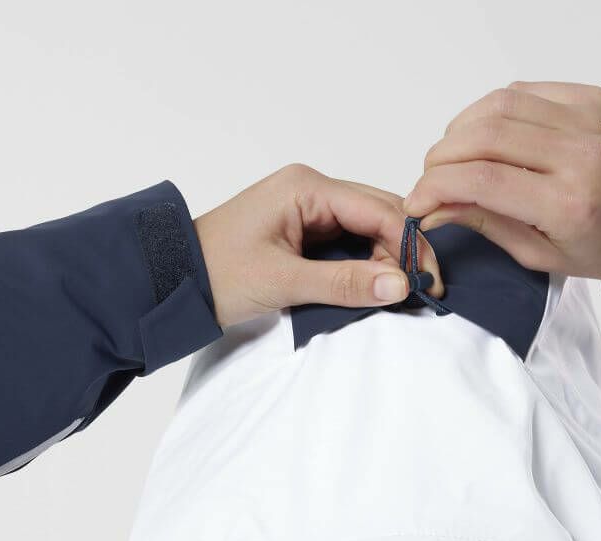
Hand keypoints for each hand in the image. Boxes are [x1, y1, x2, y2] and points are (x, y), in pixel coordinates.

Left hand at [194, 164, 442, 326]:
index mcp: (306, 187)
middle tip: (423, 290)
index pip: (378, 209)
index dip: (409, 245)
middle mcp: (312, 190)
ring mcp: (309, 209)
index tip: (428, 281)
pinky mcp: (305, 231)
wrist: (172, 283)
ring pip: (368, 228)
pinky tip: (378, 286)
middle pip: (379, 213)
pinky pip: (351, 242)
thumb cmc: (216, 274)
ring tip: (401, 294)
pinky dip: (369, 264)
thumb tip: (400, 285)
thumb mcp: (284, 280)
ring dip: (388, 259)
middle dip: (404, 251)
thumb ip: (344, 283)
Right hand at [403, 83, 600, 281]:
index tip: (417, 201)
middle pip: (485, 137)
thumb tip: (432, 208)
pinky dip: (490, 112)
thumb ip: (483, 224)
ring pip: (499, 106)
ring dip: (461, 131)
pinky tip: (484, 136)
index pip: (483, 182)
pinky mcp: (589, 97)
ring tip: (452, 157)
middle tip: (430, 178)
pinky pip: (523, 92)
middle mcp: (580, 155)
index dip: (436, 187)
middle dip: (442, 158)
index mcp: (569, 204)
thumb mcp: (539, 253)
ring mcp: (587, 119)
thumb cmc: (599, 242)